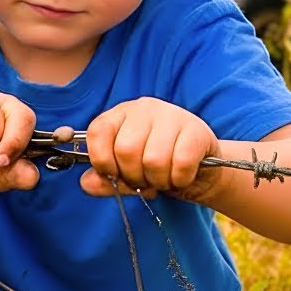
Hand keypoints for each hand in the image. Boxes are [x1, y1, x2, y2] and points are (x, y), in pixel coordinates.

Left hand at [80, 97, 221, 200]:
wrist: (203, 169)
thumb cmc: (160, 167)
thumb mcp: (127, 173)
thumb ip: (105, 178)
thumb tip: (87, 182)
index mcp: (122, 114)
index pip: (98, 132)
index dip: (102, 161)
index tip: (114, 174)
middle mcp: (145, 108)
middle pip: (126, 150)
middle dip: (134, 177)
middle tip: (145, 181)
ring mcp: (173, 115)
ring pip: (154, 160)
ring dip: (158, 181)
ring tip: (164, 179)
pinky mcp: (197, 130)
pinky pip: (181, 164)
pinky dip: (179, 180)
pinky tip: (182, 176)